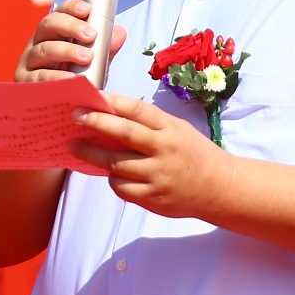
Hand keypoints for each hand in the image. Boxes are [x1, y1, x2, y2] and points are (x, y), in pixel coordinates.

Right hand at [14, 0, 127, 82]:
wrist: (58, 110)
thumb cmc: (74, 80)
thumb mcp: (92, 64)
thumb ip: (105, 49)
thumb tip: (120, 33)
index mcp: (53, 34)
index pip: (59, 13)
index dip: (71, 8)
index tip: (87, 10)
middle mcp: (38, 43)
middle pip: (49, 25)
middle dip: (71, 27)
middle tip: (92, 35)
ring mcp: (29, 61)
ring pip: (44, 49)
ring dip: (66, 50)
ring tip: (86, 57)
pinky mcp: (25, 81)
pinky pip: (38, 76)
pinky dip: (55, 77)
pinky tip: (70, 79)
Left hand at [69, 93, 238, 217]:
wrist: (220, 188)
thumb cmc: (193, 153)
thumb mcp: (177, 130)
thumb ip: (148, 124)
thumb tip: (108, 114)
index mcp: (171, 129)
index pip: (139, 110)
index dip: (114, 101)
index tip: (93, 96)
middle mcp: (164, 150)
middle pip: (125, 134)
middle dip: (96, 123)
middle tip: (74, 117)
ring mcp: (159, 175)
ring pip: (117, 164)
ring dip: (93, 155)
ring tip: (76, 146)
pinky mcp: (154, 198)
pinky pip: (122, 188)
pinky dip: (112, 179)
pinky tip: (109, 173)